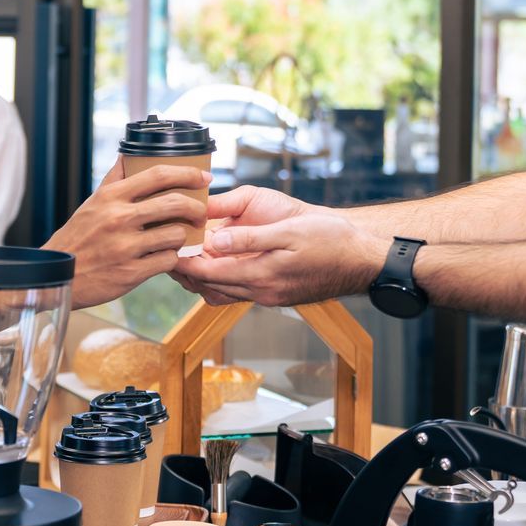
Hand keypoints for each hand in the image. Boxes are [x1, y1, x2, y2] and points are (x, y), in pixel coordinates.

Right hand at [46, 161, 210, 307]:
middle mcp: (119, 219)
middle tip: (201, 212)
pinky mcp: (131, 273)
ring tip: (176, 238)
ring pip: (175, 235)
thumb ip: (114, 179)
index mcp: (112, 197)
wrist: (61, 275)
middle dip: (196, 207)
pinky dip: (171, 258)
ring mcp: (126, 247)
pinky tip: (165, 256)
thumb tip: (129, 154)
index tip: (203, 177)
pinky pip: (168, 261)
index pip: (158, 175)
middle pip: (174, 204)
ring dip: (182, 236)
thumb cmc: (79, 236)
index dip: (187, 174)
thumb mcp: (93, 203)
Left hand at [171, 184, 387, 307]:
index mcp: (262, 277)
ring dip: (201, 277)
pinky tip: (216, 262)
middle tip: (165, 251)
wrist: (361, 258)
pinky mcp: (275, 293)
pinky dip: (221, 279)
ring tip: (185, 256)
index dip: (183, 263)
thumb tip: (215, 239)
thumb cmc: (330, 240)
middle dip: (185, 272)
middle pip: (209, 287)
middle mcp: (261, 292)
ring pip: (222, 292)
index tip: (164, 248)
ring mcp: (268, 296)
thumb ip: (250, 236)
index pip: (208, 275)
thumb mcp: (290, 230)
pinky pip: (238, 290)